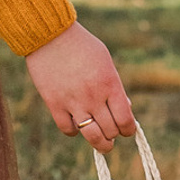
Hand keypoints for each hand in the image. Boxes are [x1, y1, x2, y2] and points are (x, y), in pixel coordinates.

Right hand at [25, 21, 134, 154]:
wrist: (50, 35)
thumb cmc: (81, 45)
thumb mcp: (105, 62)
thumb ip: (115, 86)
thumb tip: (125, 108)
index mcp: (110, 84)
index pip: (126, 120)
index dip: (129, 130)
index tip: (127, 130)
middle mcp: (94, 96)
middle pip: (110, 131)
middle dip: (114, 136)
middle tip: (112, 135)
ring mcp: (73, 102)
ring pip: (92, 137)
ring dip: (100, 144)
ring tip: (101, 144)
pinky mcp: (54, 104)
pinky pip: (68, 130)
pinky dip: (74, 131)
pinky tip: (76, 125)